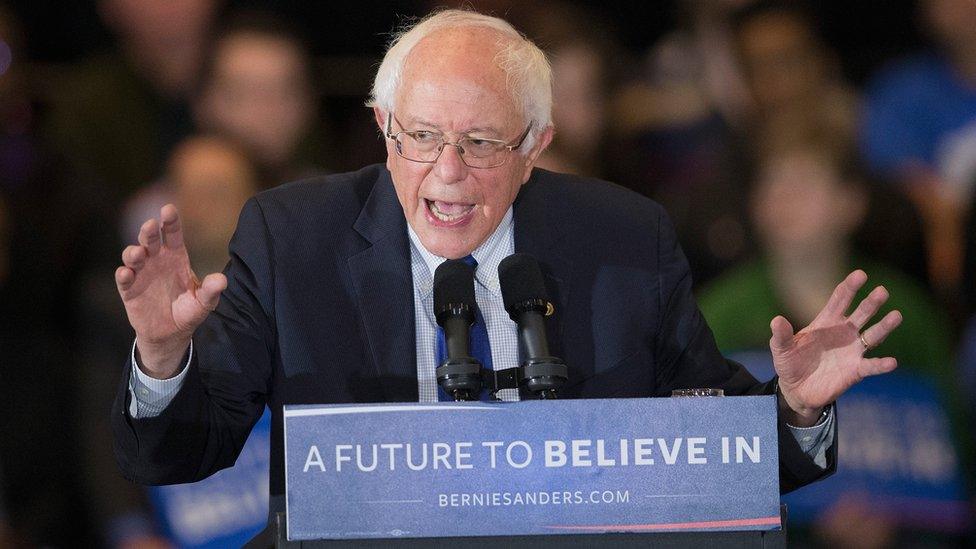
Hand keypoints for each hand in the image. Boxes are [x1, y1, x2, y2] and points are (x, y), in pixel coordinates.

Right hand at [115, 204, 226, 377]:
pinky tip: (126, 273)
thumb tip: (222, 280)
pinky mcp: (129, 289)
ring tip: (138, 253)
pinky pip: (123, 279)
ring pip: (133, 256)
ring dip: (133, 252)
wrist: (171, 333)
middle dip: (149, 232)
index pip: (173, 235)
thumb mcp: (204, 303)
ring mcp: (141, 273)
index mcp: (176, 257)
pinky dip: (123, 274)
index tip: (168, 209)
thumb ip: (211, 291)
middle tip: (150, 225)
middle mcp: (157, 260)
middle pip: (151, 240)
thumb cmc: (189, 311)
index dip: (170, 222)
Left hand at [770, 270, 901, 425]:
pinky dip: (882, 365)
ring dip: (884, 326)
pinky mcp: (856, 370)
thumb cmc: (790, 363)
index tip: (861, 274)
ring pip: (873, 335)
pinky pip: (871, 366)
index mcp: (826, 322)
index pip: (840, 300)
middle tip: (882, 290)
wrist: (796, 390)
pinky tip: (891, 362)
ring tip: (896, 315)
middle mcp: (844, 333)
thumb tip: (776, 320)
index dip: (850, 287)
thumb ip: (781, 335)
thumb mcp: (781, 348)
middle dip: (871, 303)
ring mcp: (852, 351)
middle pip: (861, 314)